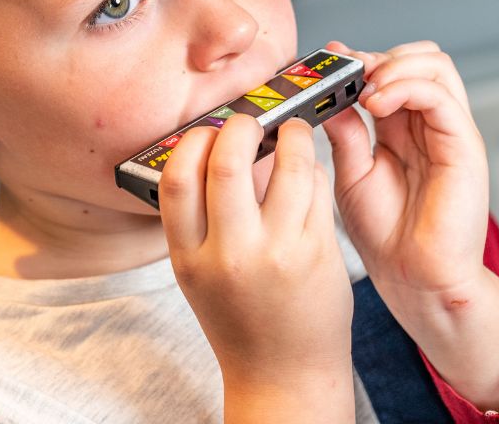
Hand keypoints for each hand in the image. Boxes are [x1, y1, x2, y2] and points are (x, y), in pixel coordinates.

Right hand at [159, 113, 354, 419]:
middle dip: (242, 126)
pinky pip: (318, 188)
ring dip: (293, 135)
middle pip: (228, 160)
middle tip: (251, 123)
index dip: (193, 141)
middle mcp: (231, 255)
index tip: (209, 132)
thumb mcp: (198, 273)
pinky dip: (313, 167)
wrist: (284, 376)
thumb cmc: (239, 318)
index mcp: (189, 258)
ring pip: (289, 165)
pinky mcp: (320, 253)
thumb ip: (200, 218)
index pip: (178, 177)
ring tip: (292, 132)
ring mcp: (279, 253)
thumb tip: (217, 145)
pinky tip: (309, 170)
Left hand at [321, 40, 488, 309]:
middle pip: (418, 58)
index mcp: (401, 127)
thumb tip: (327, 92)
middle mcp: (428, 123)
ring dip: (392, 65)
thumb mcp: (351, 171)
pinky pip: (440, 96)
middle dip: (379, 56)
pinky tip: (375, 104)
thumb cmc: (384, 232)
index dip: (360, 60)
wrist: (411, 277)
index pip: (392, 70)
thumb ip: (345, 131)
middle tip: (347, 72)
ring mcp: (449, 131)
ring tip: (362, 89)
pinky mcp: (464, 145)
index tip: (329, 61)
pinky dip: (405, 86)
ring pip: (434, 65)